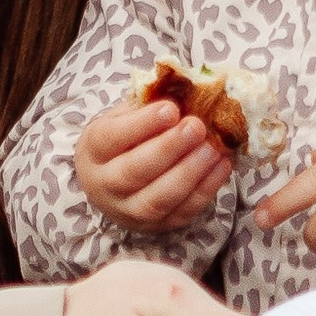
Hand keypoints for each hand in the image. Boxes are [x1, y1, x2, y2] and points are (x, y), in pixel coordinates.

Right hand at [74, 100, 231, 234]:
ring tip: (212, 149)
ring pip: (157, 199)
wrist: (114, 182)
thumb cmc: (125, 140)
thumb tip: (188, 88)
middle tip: (196, 126)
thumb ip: (148, 104)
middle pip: (133, 172)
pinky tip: (222, 165)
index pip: (111, 138)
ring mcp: (130, 212)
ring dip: (189, 173)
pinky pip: (182, 212)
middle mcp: (105, 186)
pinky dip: (206, 189)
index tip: (171, 108)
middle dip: (168, 149)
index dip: (142, 124)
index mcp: (93, 151)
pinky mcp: (157, 227)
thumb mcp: (126, 116)